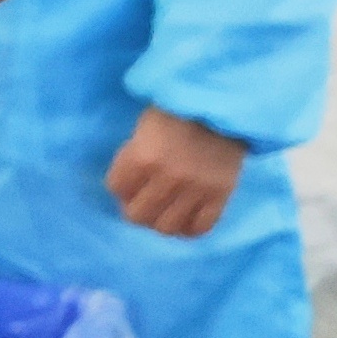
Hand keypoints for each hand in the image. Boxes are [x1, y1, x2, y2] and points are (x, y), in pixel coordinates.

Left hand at [108, 105, 246, 236]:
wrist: (220, 108)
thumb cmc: (175, 113)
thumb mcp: (143, 129)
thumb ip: (133, 158)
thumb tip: (126, 188)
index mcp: (142, 157)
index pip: (116, 188)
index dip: (119, 187)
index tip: (126, 185)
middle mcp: (167, 179)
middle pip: (138, 215)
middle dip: (135, 209)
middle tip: (142, 202)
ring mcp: (195, 190)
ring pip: (166, 228)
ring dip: (160, 222)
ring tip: (163, 213)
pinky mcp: (220, 197)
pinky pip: (200, 228)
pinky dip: (189, 229)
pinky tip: (184, 220)